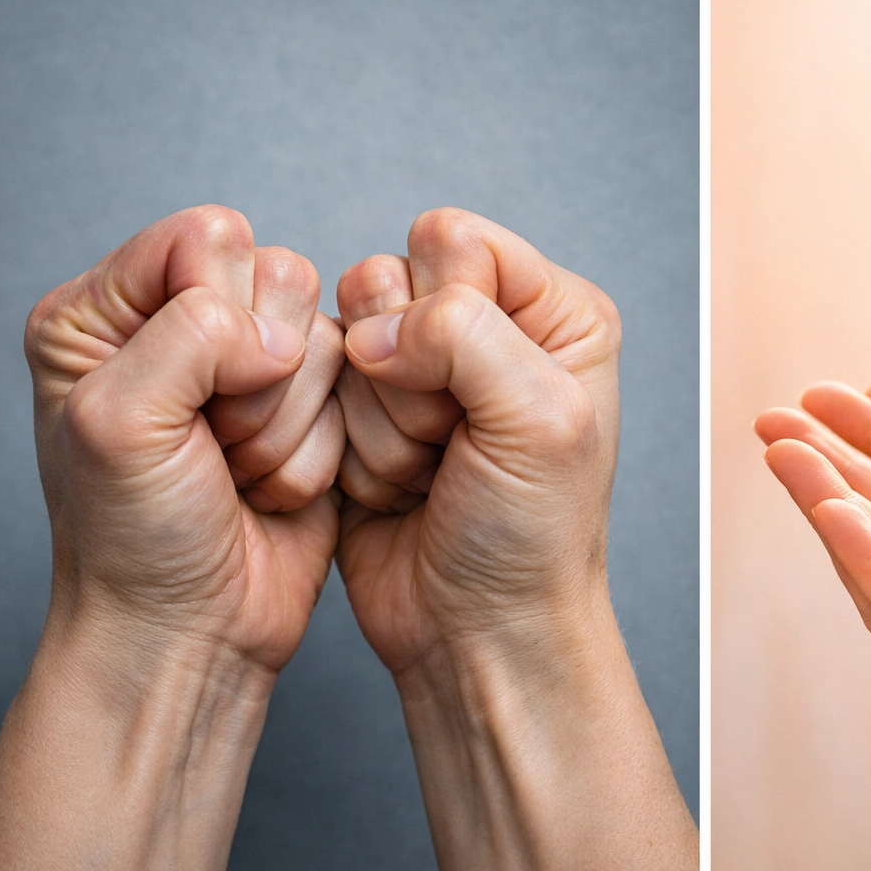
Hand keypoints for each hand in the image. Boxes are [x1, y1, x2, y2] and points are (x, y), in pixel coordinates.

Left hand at [0, 207, 346, 870]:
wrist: (193, 630)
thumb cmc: (135, 541)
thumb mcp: (119, 423)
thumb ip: (187, 335)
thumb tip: (275, 329)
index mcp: (106, 311)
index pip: (203, 240)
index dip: (219, 309)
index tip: (189, 393)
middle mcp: (178, 326)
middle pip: (278, 276)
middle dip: (261, 373)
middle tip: (214, 440)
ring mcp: (249, 367)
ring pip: (324, 335)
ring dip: (291, 420)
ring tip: (241, 469)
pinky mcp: (309, 407)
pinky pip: (356, 388)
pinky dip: (322, 447)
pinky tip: (275, 486)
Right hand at [332, 207, 619, 670]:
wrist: (475, 630)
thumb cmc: (528, 536)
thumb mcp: (539, 420)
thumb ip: (467, 334)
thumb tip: (377, 327)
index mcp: (554, 310)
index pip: (454, 240)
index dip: (442, 310)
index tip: (478, 395)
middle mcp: (491, 326)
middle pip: (386, 278)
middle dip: (406, 373)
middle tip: (453, 440)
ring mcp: (424, 369)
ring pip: (345, 334)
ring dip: (375, 417)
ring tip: (429, 468)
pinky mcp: (367, 411)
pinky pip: (316, 387)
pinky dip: (346, 444)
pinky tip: (394, 486)